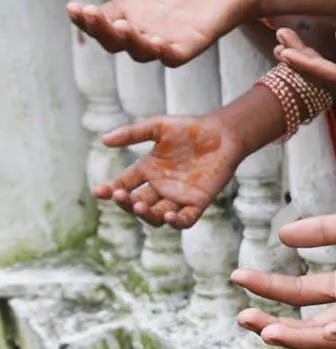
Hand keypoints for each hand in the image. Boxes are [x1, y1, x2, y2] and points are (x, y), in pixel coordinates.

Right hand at [68, 0, 260, 64]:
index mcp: (133, 8)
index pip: (101, 20)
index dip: (85, 18)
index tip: (73, 7)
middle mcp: (147, 27)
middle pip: (114, 40)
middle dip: (99, 30)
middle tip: (91, 15)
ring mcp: (169, 38)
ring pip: (139, 51)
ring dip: (126, 41)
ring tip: (119, 25)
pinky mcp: (193, 44)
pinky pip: (173, 57)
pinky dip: (161, 52)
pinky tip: (153, 42)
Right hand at [93, 113, 244, 227]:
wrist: (222, 134)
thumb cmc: (190, 129)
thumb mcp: (157, 127)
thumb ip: (132, 133)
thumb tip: (104, 140)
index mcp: (147, 170)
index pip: (123, 184)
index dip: (110, 190)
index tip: (100, 191)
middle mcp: (160, 186)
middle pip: (137, 203)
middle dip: (127, 203)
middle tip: (121, 196)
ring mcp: (179, 196)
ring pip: (157, 215)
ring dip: (147, 215)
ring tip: (140, 207)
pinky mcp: (198, 202)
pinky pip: (186, 219)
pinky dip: (177, 221)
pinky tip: (169, 215)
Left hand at [274, 0, 335, 104]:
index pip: (335, 77)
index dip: (306, 64)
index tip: (282, 49)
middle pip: (330, 82)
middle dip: (301, 63)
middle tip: (277, 39)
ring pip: (333, 81)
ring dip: (307, 64)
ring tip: (281, 42)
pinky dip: (321, 65)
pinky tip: (304, 51)